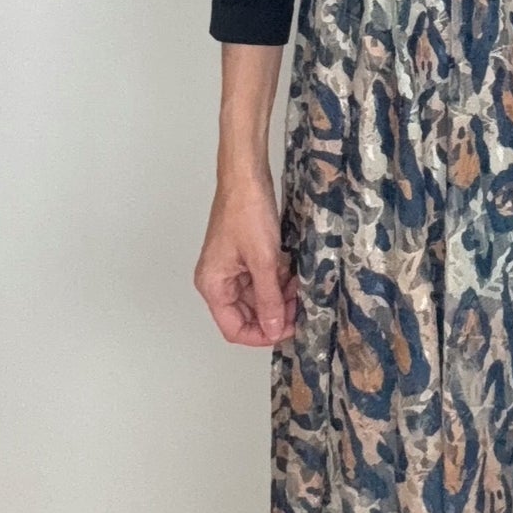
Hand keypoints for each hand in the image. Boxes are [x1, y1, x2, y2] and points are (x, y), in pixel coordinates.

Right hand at [195, 173, 297, 347]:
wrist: (246, 177)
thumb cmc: (246, 212)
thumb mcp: (263, 261)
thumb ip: (269, 299)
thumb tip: (274, 330)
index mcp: (213, 286)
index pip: (234, 329)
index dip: (262, 335)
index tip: (288, 330)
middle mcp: (219, 282)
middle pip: (247, 315)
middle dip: (275, 314)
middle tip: (299, 306)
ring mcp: (232, 270)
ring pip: (258, 298)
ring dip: (279, 297)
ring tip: (297, 286)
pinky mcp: (244, 258)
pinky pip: (262, 281)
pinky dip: (278, 282)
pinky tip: (292, 273)